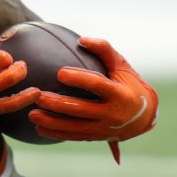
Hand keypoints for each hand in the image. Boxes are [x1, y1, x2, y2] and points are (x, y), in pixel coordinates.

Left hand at [28, 37, 157, 146]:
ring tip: (32, 114)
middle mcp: (111, 113)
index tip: (59, 73)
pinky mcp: (96, 136)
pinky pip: (74, 136)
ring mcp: (103, 128)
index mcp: (119, 93)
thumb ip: (104, 50)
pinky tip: (38, 128)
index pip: (97, 85)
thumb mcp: (122, 66)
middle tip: (38, 96)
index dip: (79, 79)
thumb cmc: (129, 84)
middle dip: (58, 104)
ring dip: (51, 122)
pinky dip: (56, 133)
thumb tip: (81, 39)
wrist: (144, 116)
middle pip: (81, 109)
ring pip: (74, 127)